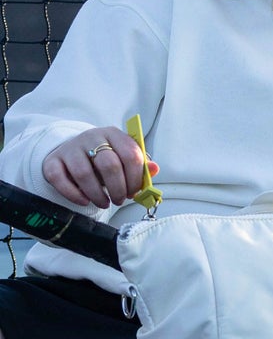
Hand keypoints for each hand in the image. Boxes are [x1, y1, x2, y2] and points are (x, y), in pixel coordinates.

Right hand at [41, 127, 156, 210]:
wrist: (72, 152)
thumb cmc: (104, 158)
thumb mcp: (123, 158)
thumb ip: (140, 165)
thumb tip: (154, 169)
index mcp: (114, 134)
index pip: (131, 154)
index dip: (135, 178)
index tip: (135, 192)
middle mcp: (92, 137)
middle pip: (109, 165)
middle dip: (118, 188)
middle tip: (120, 200)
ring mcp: (70, 148)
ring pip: (84, 174)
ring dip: (97, 195)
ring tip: (104, 203)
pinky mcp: (53, 161)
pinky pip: (59, 179)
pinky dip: (73, 194)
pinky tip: (84, 201)